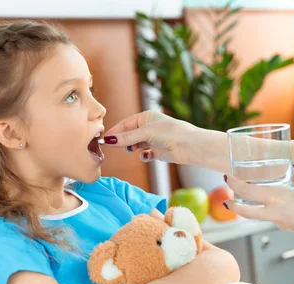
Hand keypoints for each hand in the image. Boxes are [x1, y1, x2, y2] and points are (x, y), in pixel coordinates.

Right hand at [103, 110, 226, 166]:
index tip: (104, 139)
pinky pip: (146, 154)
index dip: (115, 131)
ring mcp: (154, 140)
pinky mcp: (159, 152)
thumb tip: (108, 141)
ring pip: (136, 145)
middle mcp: (149, 127)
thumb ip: (126, 138)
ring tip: (132, 150)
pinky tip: (146, 156)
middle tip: (113, 147)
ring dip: (133, 148)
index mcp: (146, 117)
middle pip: (129, 135)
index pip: (125, 124)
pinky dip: (144, 156)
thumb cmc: (170, 132)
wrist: (190, 146)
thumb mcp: (145, 133)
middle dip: (122, 141)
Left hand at [224, 168, 293, 242]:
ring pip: (257, 216)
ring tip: (246, 198)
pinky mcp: (286, 228)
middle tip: (227, 197)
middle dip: (232, 204)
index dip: (234, 184)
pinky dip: (266, 210)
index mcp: (278, 198)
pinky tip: (272, 203)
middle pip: (244, 211)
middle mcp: (274, 212)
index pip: (247, 191)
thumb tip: (291, 167)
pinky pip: (271, 217)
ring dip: (248, 208)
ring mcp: (279, 222)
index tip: (227, 177)